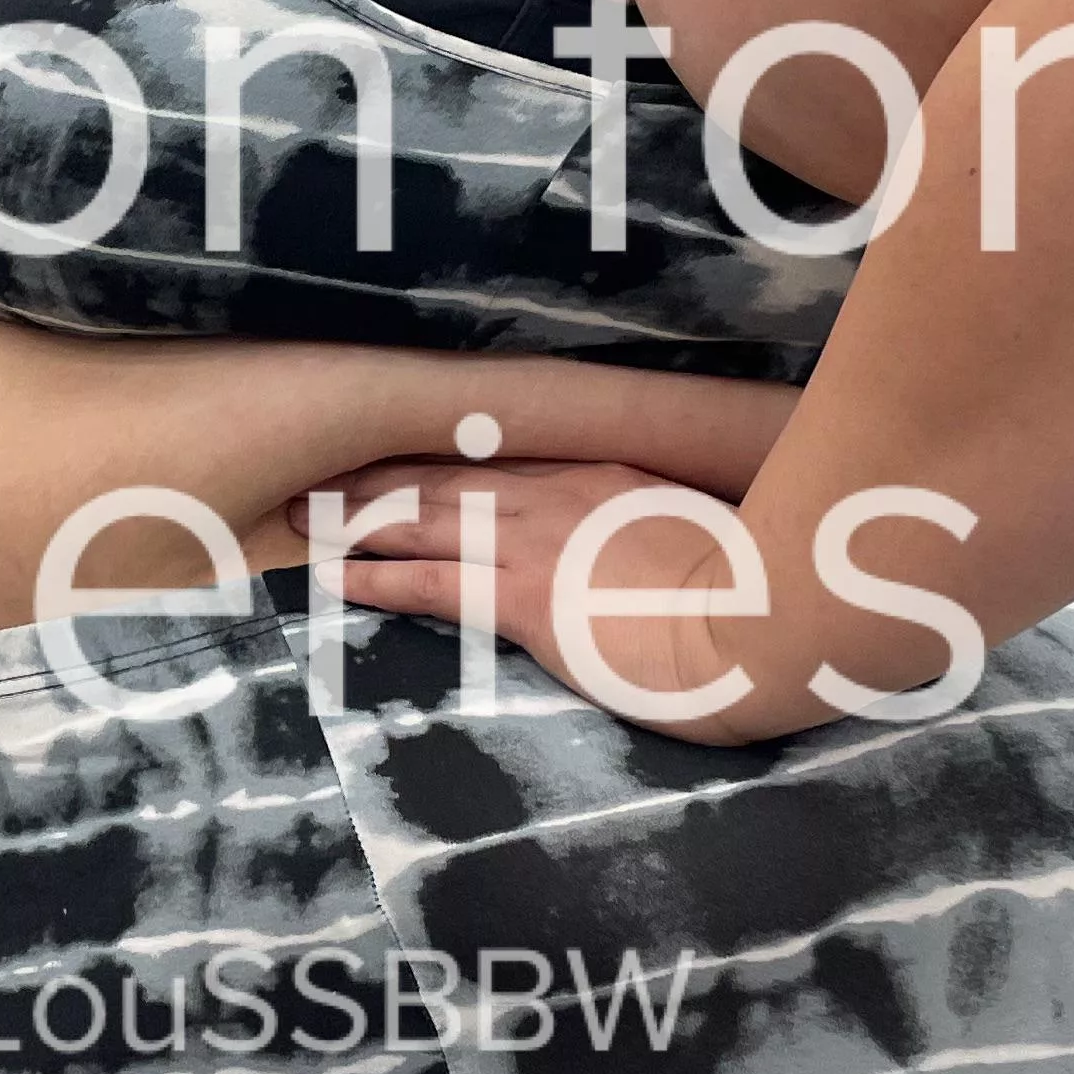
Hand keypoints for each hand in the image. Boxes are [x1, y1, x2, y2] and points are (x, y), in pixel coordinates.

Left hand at [321, 455, 826, 744]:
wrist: (767, 620)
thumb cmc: (758, 591)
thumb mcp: (712, 538)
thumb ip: (667, 532)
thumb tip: (651, 546)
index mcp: (607, 477)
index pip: (504, 462)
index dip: (444, 458)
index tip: (401, 452)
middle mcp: (560, 495)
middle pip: (449, 475)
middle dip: (382, 474)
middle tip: (323, 471)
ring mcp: (538, 542)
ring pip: (425, 517)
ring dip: (360, 516)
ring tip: (306, 513)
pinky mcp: (525, 597)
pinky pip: (433, 584)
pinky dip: (379, 579)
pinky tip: (335, 578)